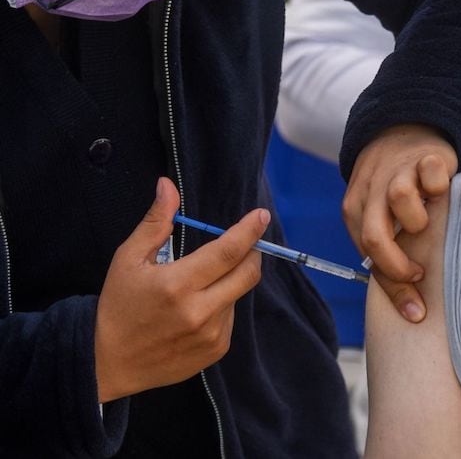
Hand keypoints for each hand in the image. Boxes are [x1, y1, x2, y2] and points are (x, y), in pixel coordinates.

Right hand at [94, 177, 267, 402]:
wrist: (110, 364)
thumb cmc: (119, 306)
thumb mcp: (128, 260)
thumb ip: (154, 222)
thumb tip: (168, 185)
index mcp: (177, 285)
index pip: (227, 252)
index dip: (248, 231)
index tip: (261, 215)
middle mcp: (199, 311)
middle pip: (247, 273)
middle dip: (252, 252)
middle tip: (243, 243)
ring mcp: (211, 334)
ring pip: (239, 293)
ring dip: (230, 280)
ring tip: (200, 284)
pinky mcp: (217, 350)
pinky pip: (232, 316)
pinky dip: (223, 304)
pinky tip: (197, 309)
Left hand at [342, 124, 456, 322]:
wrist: (401, 130)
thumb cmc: (393, 185)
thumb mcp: (379, 213)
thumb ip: (385, 245)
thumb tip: (405, 299)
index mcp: (356, 209)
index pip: (368, 254)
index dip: (393, 288)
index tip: (416, 312)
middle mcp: (373, 190)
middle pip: (375, 234)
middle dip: (398, 265)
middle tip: (419, 275)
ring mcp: (399, 171)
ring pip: (399, 199)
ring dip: (417, 219)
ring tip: (428, 222)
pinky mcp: (426, 156)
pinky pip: (432, 174)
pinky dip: (439, 186)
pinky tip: (443, 193)